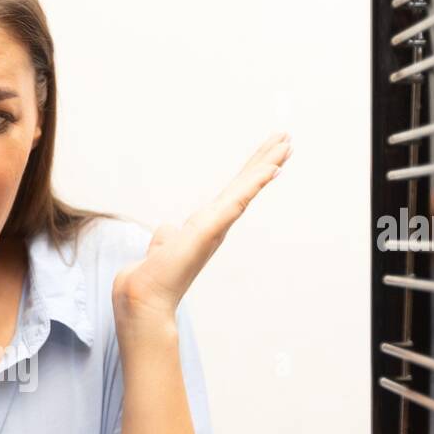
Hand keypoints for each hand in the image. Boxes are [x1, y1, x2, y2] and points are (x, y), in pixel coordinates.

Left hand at [112, 132, 291, 338]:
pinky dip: (256, 183)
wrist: (146, 296)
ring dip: (268, 164)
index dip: (251, 173)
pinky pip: (239, 200)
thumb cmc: (154, 276)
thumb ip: (168, 237)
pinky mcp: (212, 228)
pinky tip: (273, 168)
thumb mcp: (163, 247)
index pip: (233, 192)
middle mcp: (217, 224)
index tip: (269, 155)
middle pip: (245, 185)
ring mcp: (217, 226)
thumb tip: (168, 230)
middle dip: (266, 160)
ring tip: (287, 143)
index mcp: (207, 225)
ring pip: (247, 188)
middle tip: (287, 137)